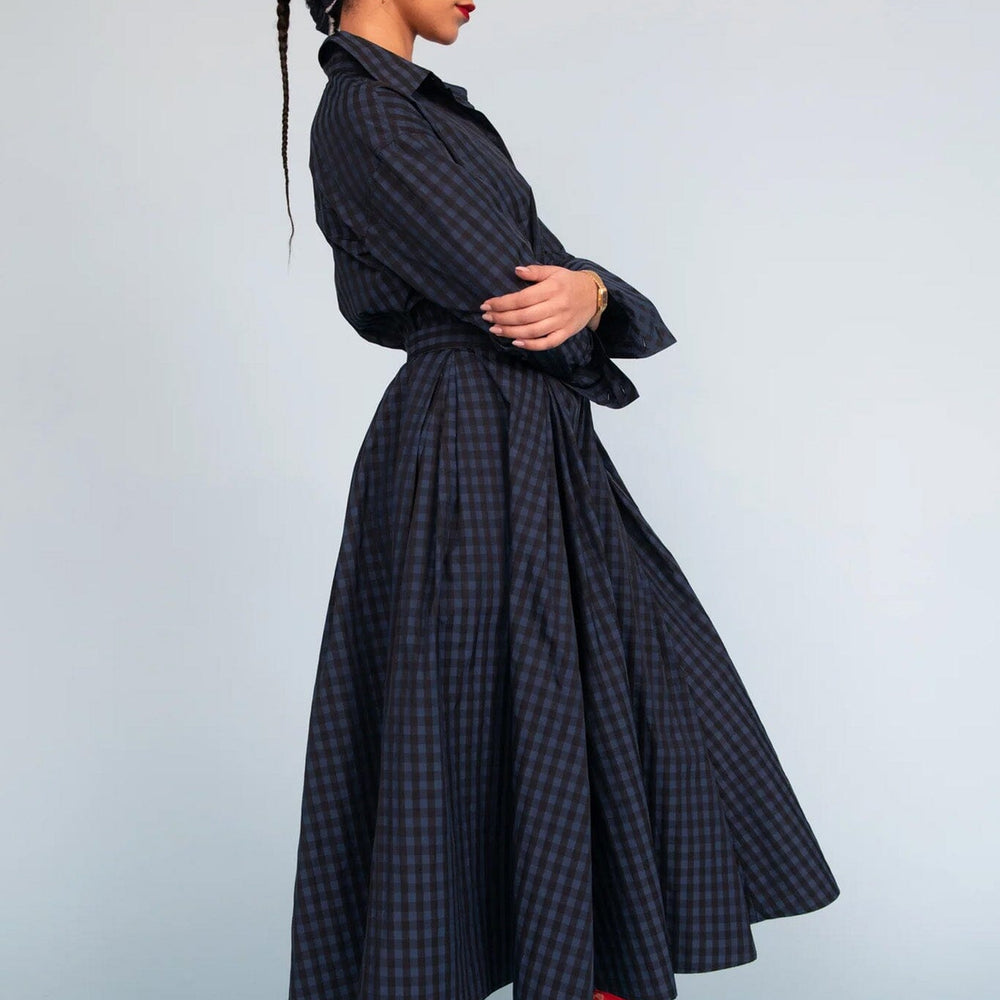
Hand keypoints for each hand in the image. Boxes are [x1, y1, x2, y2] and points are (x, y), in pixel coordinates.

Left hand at [479, 263, 598, 349]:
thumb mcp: (554, 270)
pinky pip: (547, 343)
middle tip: (487, 318)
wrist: (594, 295)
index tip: (487, 304)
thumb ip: (535, 271)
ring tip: (495, 330)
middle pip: (524, 316)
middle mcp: (557, 306)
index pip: (522, 298)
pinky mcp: (566, 333)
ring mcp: (562, 322)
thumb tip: (516, 270)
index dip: (502, 303)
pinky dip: (531, 345)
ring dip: (511, 332)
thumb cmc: (570, 282)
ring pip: (533, 331)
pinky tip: (516, 343)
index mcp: (552, 288)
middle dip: (502, 318)